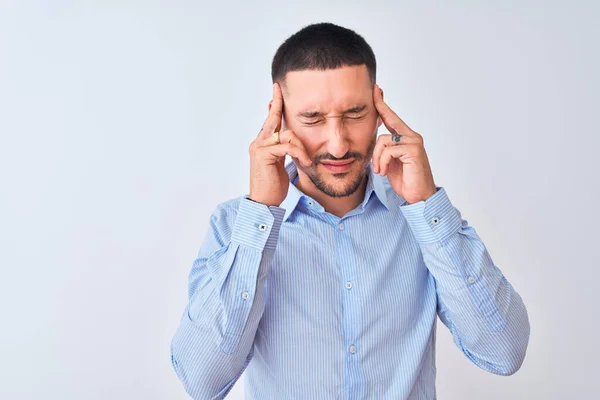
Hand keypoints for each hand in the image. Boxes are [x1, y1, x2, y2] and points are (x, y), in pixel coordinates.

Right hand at [248, 82, 311, 206]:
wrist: (264, 202)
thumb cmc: (273, 185)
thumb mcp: (281, 163)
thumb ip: (284, 149)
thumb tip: (291, 138)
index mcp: (263, 143)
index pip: (271, 120)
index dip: (275, 105)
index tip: (277, 90)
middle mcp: (258, 142)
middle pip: (273, 119)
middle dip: (278, 104)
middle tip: (280, 89)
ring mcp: (259, 147)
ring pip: (287, 134)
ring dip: (301, 147)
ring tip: (307, 161)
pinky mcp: (263, 155)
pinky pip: (287, 146)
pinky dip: (299, 153)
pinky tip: (305, 163)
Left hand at [371, 83, 436, 203]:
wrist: (419, 196)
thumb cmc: (405, 180)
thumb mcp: (389, 162)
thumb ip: (384, 150)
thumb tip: (373, 142)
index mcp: (405, 137)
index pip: (391, 117)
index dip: (381, 103)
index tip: (375, 90)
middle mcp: (411, 136)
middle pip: (383, 128)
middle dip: (374, 150)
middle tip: (376, 167)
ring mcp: (414, 141)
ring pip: (382, 141)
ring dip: (377, 159)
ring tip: (382, 172)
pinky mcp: (413, 149)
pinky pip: (388, 150)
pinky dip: (382, 162)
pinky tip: (386, 172)